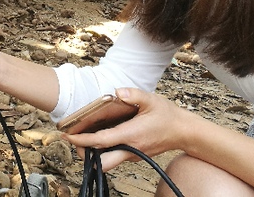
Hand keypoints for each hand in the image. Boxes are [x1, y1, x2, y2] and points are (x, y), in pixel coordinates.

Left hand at [62, 88, 192, 170]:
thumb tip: (118, 91)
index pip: (101, 142)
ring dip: (93, 152)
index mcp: (131, 135)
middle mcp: (130, 149)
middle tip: (73, 139)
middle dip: (84, 154)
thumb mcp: (152, 100)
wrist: (185, 132)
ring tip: (82, 135)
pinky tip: (99, 134)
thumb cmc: (168, 116)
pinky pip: (115, 156)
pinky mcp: (135, 155)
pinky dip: (103, 149)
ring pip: (107, 161)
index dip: (81, 140)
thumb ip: (134, 94)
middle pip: (101, 163)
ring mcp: (133, 154)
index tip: (68, 135)